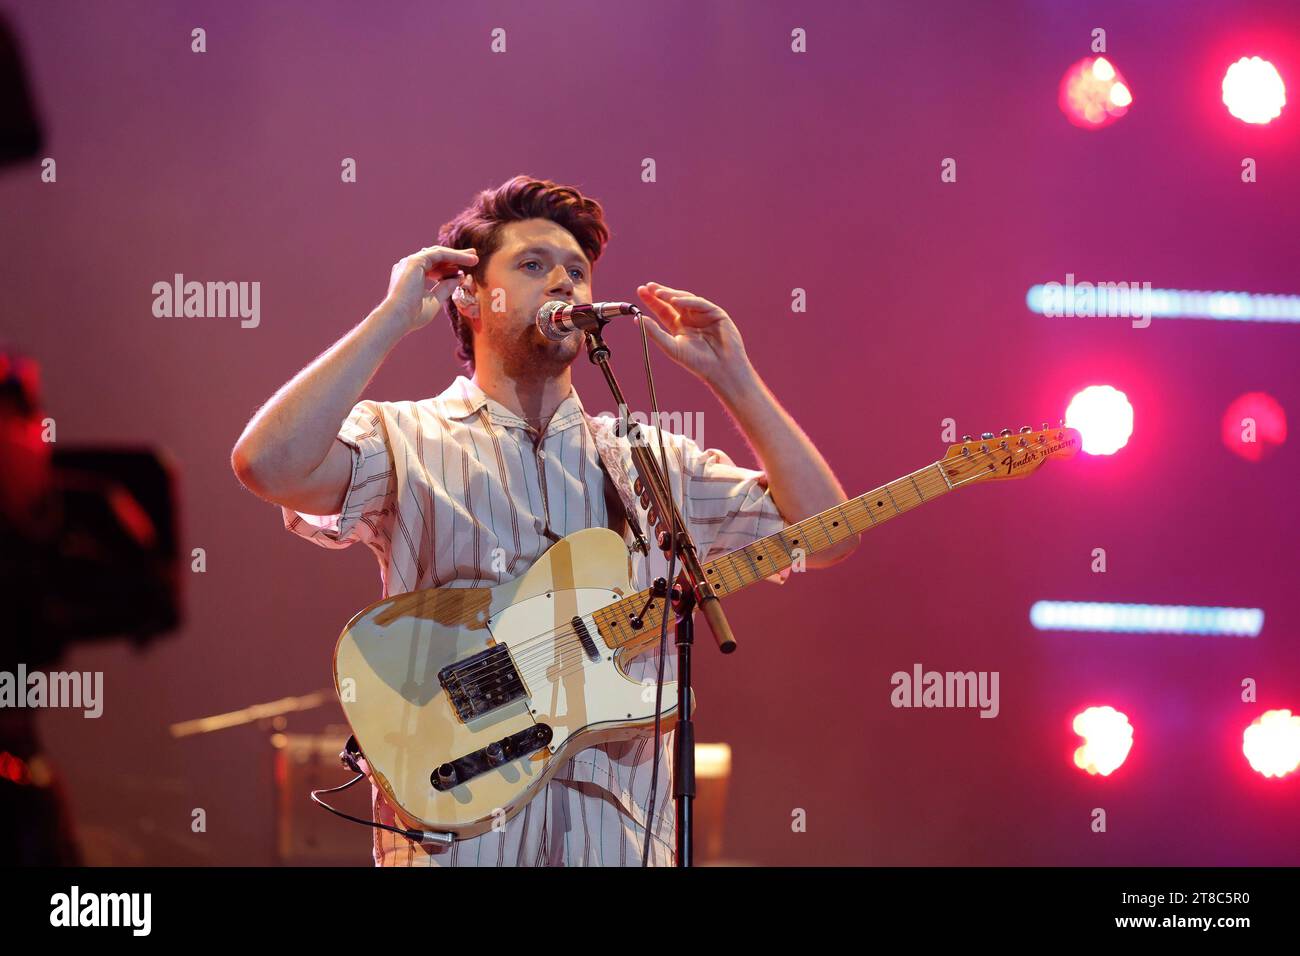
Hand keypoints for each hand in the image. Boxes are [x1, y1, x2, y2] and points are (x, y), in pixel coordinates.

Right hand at [384, 246, 478, 332]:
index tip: (462, 273)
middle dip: (455, 257)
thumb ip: (445, 287)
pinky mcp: (416, 261)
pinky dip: (455, 256)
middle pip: (436, 257)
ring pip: (439, 254)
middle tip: (473, 256)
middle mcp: (409, 266)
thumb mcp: (434, 300)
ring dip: (458, 255)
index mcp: (410, 276)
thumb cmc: (413, 315)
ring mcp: (411, 262)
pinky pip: (440, 254)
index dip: (448, 269)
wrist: (399, 318)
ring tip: (474, 258)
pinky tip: (468, 260)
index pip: (432, 267)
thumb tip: (459, 277)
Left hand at [634, 281, 751, 389]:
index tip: (641, 291)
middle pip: (672, 301)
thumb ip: (655, 333)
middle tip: (647, 287)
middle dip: (660, 293)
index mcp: (679, 327)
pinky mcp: (716, 313)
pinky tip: (675, 300)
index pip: (663, 310)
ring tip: (657, 292)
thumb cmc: (697, 362)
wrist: (721, 369)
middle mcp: (690, 318)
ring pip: (685, 299)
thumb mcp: (672, 347)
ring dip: (671, 294)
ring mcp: (703, 314)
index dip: (652, 301)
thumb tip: (638, 319)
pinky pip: (700, 303)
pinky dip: (688, 301)